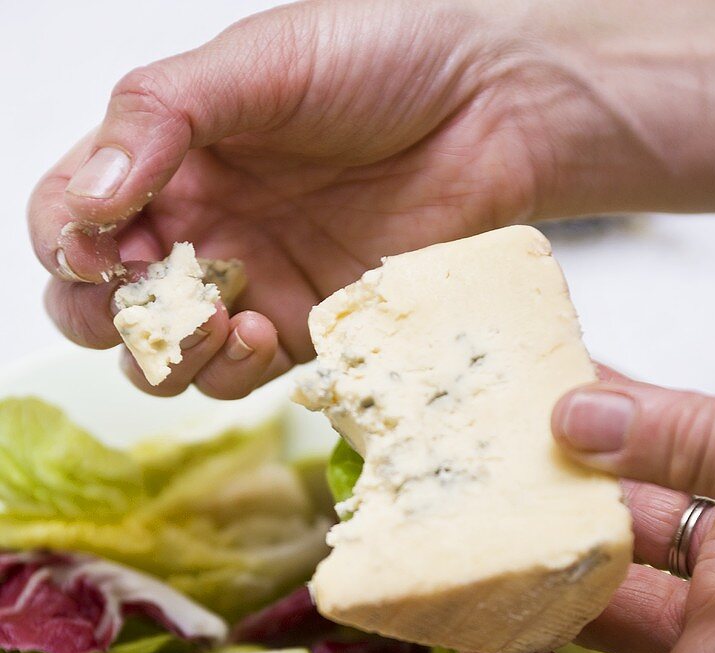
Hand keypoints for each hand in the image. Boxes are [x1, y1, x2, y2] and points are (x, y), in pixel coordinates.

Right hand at [28, 0, 714, 398]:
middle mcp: (199, 226)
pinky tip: (261, 335)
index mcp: (168, 156)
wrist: (494, 110)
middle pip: (100, 305)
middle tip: (147, 296)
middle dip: (103, 315)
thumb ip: (160, 118)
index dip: (67, 245)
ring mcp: (250, 284)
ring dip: (167, 356)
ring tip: (214, 320)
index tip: (102, 251)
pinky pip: (242, 377)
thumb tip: (91, 201)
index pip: (71, 217)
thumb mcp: (258, 65)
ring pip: (163, 357)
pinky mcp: (306, 330)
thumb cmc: (386, 60)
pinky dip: (233, 373)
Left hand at [465, 372, 714, 652]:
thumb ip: (687, 444)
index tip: (467, 632)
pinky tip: (601, 392)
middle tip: (465, 508)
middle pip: (596, 623)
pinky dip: (641, 457)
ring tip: (521, 429)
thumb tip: (573, 412)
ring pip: (636, 554)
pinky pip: (682, 506)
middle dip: (533, 562)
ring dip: (582, 492)